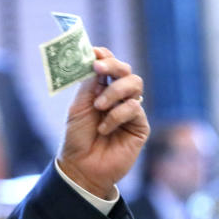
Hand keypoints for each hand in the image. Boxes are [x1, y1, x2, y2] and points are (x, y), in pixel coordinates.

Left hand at [57, 47, 148, 199]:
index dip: (103, 55)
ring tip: (99, 106)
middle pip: (125, 70)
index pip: (108, 65)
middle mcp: (119, 96)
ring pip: (135, 84)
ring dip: (114, 92)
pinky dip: (117, 115)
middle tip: (98, 68)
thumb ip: (89, 84)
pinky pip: (135, 108)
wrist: (82, 167)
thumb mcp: (78, 107)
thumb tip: (96, 60)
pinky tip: (105, 128)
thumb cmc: (77, 138)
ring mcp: (131, 110)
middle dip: (112, 66)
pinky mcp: (140, 125)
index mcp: (101, 89)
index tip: (92, 52)